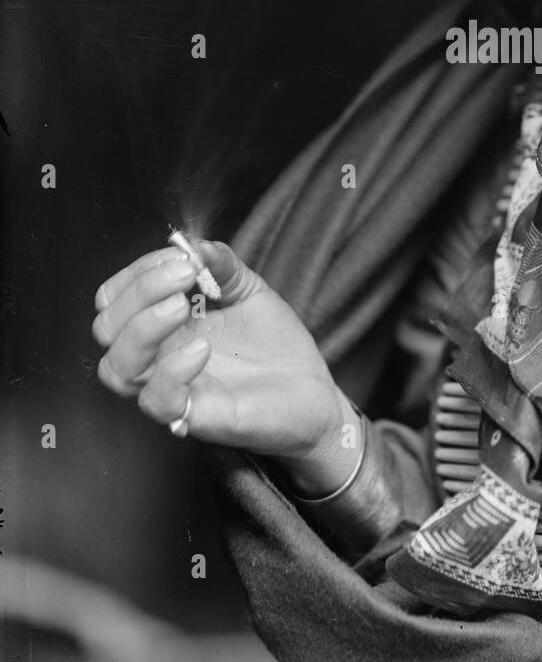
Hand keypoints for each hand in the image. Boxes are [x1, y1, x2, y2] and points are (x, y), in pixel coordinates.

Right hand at [93, 242, 358, 493]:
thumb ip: (221, 265)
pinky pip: (157, 401)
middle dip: (138, 291)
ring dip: (143, 326)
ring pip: (115, 368)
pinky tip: (203, 348)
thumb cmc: (276, 347)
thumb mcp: (249, 291)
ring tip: (182, 305)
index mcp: (163, 325)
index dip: (139, 271)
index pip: (116, 298)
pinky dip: (172, 370)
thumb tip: (194, 243)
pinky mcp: (193, 418)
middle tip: (185, 274)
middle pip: (107, 327)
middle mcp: (157, 358)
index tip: (181, 255)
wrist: (314, 394)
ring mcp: (171, 389)